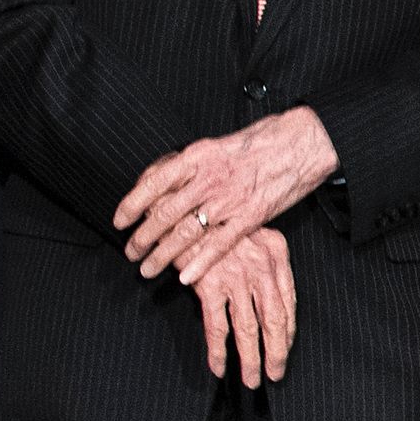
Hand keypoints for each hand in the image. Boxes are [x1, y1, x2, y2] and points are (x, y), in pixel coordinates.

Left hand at [116, 107, 340, 284]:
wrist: (299, 144)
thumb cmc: (258, 143)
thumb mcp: (215, 145)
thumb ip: (189, 165)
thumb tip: (158, 180)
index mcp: (197, 156)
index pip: (154, 182)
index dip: (132, 203)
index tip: (120, 220)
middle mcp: (209, 178)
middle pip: (165, 213)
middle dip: (143, 237)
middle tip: (130, 253)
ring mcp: (230, 199)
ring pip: (187, 233)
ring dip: (163, 255)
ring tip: (148, 270)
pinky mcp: (251, 216)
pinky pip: (219, 245)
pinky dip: (200, 264)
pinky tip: (185, 277)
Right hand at [193, 228, 296, 386]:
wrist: (184, 205)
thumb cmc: (215, 220)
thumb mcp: (249, 232)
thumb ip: (262, 261)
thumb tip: (266, 297)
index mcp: (276, 252)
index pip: (289, 301)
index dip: (288, 332)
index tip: (285, 349)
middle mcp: (261, 266)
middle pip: (274, 320)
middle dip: (276, 352)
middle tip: (275, 374)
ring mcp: (236, 276)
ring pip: (249, 329)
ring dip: (250, 359)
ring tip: (251, 379)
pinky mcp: (210, 285)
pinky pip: (218, 327)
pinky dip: (218, 352)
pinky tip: (220, 367)